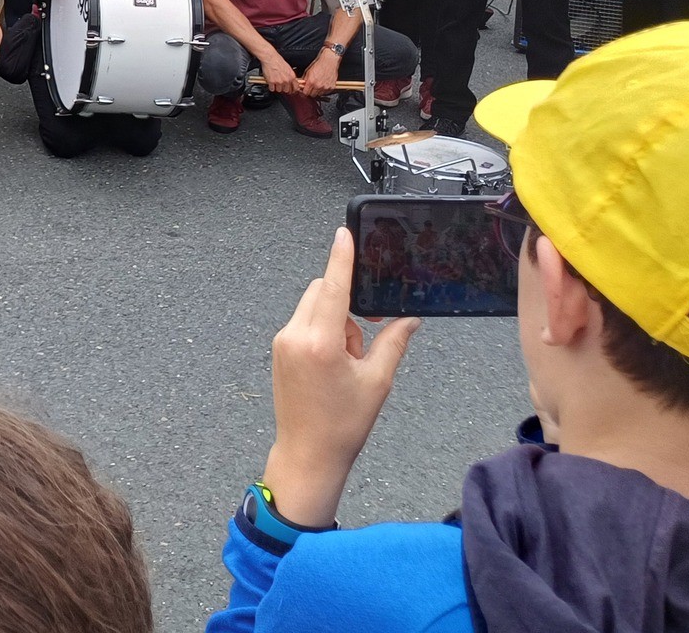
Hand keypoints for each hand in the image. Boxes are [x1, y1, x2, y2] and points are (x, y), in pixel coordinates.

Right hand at [255, 52, 300, 93]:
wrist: (270, 58)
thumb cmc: (278, 61)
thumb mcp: (288, 68)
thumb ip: (290, 76)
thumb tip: (291, 82)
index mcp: (292, 76)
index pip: (295, 88)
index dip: (293, 90)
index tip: (291, 90)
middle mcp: (286, 80)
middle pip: (287, 90)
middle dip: (284, 88)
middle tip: (281, 85)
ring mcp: (279, 82)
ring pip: (279, 90)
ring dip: (277, 87)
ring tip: (275, 82)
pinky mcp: (272, 82)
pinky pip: (272, 89)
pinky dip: (271, 87)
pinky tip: (271, 82)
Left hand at [263, 228, 419, 527]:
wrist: (307, 454)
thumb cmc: (343, 424)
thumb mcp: (378, 381)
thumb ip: (393, 342)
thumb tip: (410, 318)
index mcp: (321, 342)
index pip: (333, 287)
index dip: (341, 258)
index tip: (343, 233)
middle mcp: (295, 335)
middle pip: (323, 292)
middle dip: (346, 305)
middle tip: (363, 343)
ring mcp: (283, 341)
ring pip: (314, 307)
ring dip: (335, 319)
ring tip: (346, 363)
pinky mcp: (278, 349)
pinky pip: (304, 322)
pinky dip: (322, 330)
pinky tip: (332, 364)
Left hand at [300, 52, 340, 97]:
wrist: (329, 61)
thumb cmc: (319, 64)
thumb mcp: (308, 71)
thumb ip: (305, 79)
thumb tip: (302, 85)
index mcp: (311, 81)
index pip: (305, 93)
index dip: (304, 92)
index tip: (305, 91)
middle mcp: (318, 85)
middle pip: (312, 95)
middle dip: (311, 92)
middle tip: (312, 87)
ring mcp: (325, 87)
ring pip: (319, 94)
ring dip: (318, 91)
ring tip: (318, 85)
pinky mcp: (331, 87)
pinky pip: (326, 92)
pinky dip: (324, 90)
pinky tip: (323, 84)